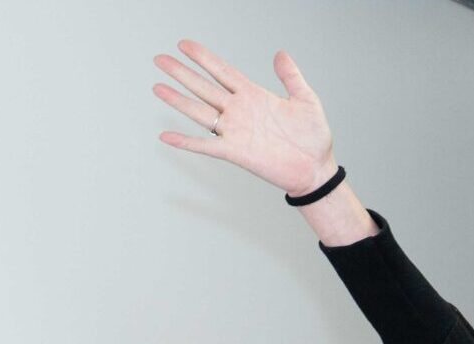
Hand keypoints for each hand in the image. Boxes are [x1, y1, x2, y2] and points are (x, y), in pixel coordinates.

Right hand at [153, 41, 334, 196]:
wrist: (316, 169)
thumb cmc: (314, 138)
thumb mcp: (306, 101)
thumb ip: (292, 77)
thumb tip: (280, 54)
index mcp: (254, 95)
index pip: (223, 71)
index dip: (204, 58)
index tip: (184, 45)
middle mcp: (240, 111)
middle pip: (204, 87)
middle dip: (182, 73)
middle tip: (160, 59)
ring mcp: (235, 130)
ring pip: (200, 112)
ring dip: (178, 100)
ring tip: (158, 87)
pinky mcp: (235, 152)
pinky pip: (206, 145)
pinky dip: (186, 141)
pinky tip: (166, 136)